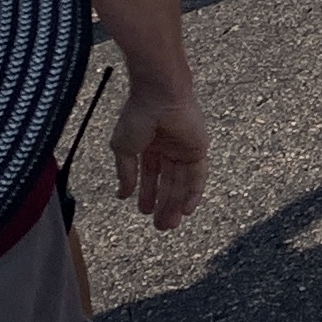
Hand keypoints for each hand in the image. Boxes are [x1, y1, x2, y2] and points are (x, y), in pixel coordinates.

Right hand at [104, 77, 209, 228]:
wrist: (159, 95)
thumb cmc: (138, 116)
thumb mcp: (123, 149)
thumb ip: (125, 173)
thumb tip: (122, 195)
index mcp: (149, 144)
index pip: (150, 174)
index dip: (147, 193)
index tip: (143, 211)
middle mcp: (168, 147)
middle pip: (168, 182)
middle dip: (163, 204)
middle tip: (160, 226)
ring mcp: (184, 148)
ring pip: (182, 182)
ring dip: (176, 204)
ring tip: (170, 224)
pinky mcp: (198, 148)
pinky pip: (198, 176)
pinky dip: (193, 193)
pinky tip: (186, 210)